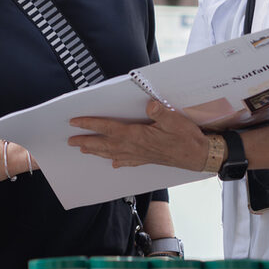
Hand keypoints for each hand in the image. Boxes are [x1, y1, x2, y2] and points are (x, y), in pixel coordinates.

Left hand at [69, 101, 207, 170]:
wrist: (198, 155)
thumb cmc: (186, 137)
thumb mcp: (174, 120)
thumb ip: (160, 112)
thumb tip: (149, 105)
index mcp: (136, 135)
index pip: (108, 128)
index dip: (90, 125)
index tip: (75, 123)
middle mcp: (134, 147)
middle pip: (104, 144)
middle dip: (86, 141)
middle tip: (70, 141)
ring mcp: (140, 155)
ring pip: (112, 153)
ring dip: (96, 151)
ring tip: (83, 150)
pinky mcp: (148, 159)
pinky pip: (128, 161)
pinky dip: (118, 161)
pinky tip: (114, 163)